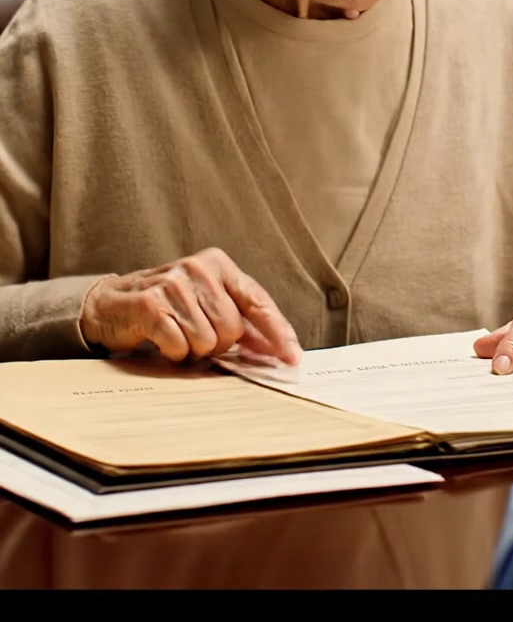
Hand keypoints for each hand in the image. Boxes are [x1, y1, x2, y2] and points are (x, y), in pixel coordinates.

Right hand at [80, 247, 301, 364]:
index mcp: (218, 264)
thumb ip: (240, 322)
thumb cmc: (167, 305)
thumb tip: (274, 350)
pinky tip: (162, 339)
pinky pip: (180, 346)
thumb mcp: (206, 303)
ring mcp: (173, 284)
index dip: (278, 332)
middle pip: (231, 328)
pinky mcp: (150, 304)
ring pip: (206, 341)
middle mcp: (198, 268)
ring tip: (177, 334)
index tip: (292, 358)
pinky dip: (173, 352)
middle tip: (196, 335)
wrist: (111, 304)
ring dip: (192, 349)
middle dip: (217, 344)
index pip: (257, 301)